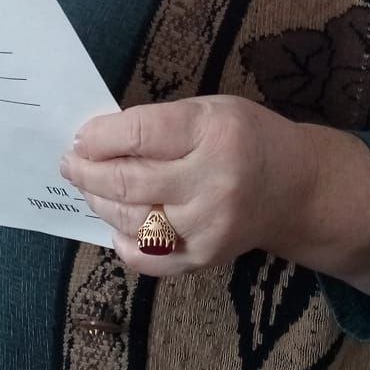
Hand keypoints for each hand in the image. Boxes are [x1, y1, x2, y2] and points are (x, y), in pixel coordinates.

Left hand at [59, 95, 369, 284]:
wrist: (299, 188)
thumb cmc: (247, 138)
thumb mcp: (210, 111)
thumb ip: (159, 124)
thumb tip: (96, 141)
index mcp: (212, 132)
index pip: (138, 133)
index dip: (98, 136)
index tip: (79, 138)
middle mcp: (211, 181)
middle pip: (128, 181)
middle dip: (86, 172)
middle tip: (69, 164)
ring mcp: (208, 225)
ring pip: (131, 220)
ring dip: (100, 202)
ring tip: (90, 188)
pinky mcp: (206, 257)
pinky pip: (148, 259)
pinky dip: (124, 243)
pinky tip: (117, 226)